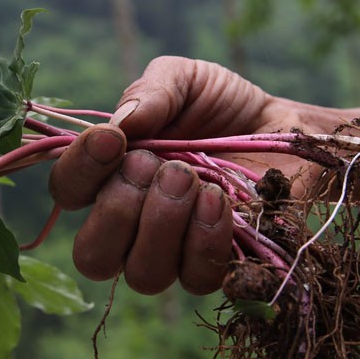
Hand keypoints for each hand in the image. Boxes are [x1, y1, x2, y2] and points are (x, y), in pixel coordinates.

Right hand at [48, 56, 359, 296]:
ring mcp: (174, 255)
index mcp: (110, 178)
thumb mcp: (185, 80)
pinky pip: (197, 279)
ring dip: (163, 225)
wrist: (291, 129)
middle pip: (93, 256)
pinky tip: (220, 201)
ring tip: (193, 179)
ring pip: (143, 275)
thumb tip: (121, 124)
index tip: (112, 140)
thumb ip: (149, 92)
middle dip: (119, 209)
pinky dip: (205, 240)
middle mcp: (132, 227)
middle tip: (157, 165)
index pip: (67, 194)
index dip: (79, 171)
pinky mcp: (220, 270)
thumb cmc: (226, 107)